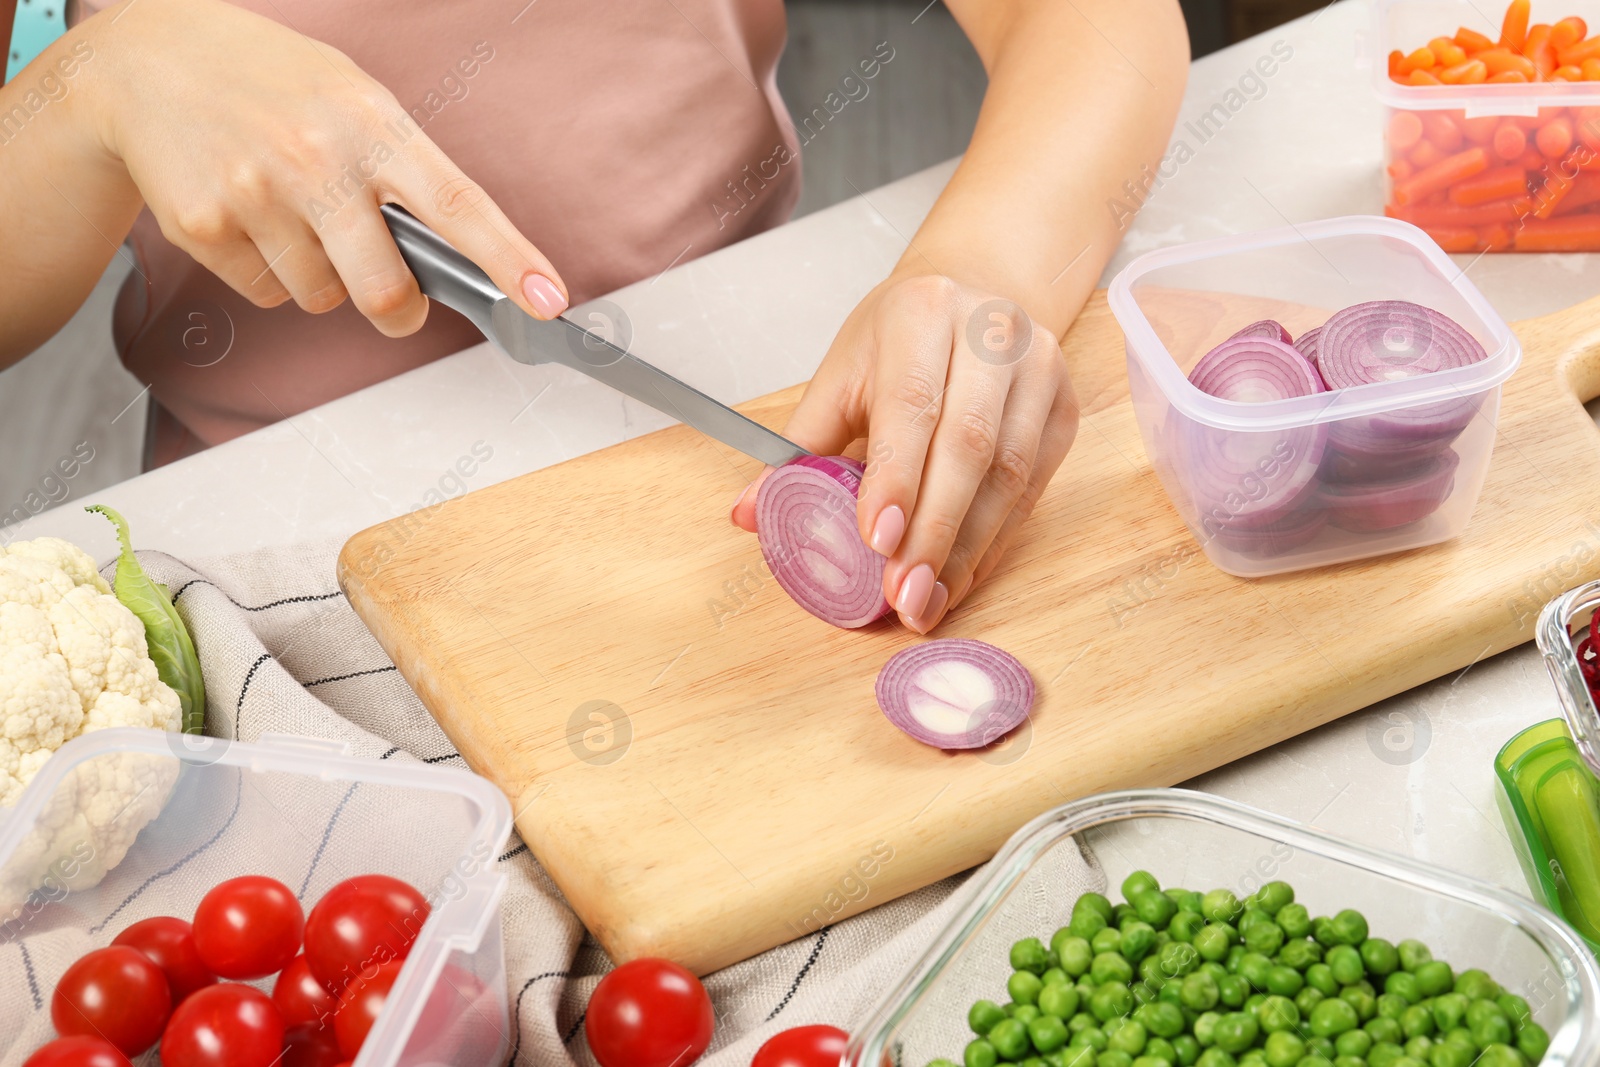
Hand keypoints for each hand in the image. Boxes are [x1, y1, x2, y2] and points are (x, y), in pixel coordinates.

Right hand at [87, 0, 566, 332]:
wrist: (144, 61)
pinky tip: (248, 215)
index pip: (457, 203)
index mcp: (370, 124)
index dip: (509, 259)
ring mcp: (255, 195)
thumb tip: (459, 254)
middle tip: (397, 300)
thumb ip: (403, 169)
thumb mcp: (351, 98)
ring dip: (320, 278)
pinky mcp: (204, 227)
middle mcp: (316, 160)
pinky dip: (266, 272)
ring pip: (321, 298)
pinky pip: (265, 293)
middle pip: (384, 288)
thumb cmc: (271, 83)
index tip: (549, 301)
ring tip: (292, 213)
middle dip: (398, 310)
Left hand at [732, 273, 1076, 632]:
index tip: (877, 542)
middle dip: (934, 531)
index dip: (897, 478)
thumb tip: (750, 512)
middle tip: (902, 595)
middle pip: (968, 446)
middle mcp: (991, 334)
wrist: (976, 289)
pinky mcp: (1064, 409)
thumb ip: (800, 444)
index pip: (912, 404)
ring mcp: (1039, 371)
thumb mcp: (841, 373)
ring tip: (926, 602)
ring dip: (967, 551)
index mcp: (922, 312)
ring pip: (1009, 474)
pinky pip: (1032, 489)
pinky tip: (959, 578)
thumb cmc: (900, 337)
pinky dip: (994, 543)